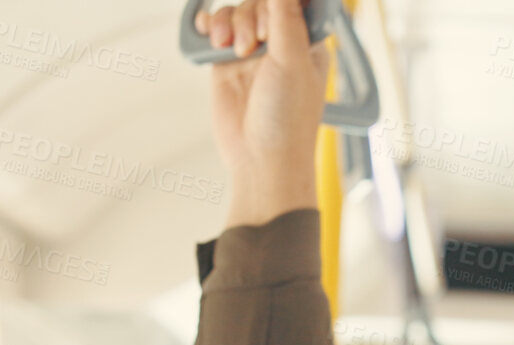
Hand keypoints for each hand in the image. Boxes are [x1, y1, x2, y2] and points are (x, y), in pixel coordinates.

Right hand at [195, 0, 330, 226]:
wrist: (259, 159)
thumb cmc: (288, 118)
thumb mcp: (292, 61)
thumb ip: (284, 17)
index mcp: (307, 42)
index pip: (294, 2)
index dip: (278, 2)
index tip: (269, 18)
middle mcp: (281, 44)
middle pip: (259, 3)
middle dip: (251, 16)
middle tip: (252, 44)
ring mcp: (252, 53)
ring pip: (235, 13)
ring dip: (228, 22)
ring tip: (230, 48)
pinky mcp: (226, 63)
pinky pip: (215, 31)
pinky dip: (208, 25)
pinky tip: (206, 31)